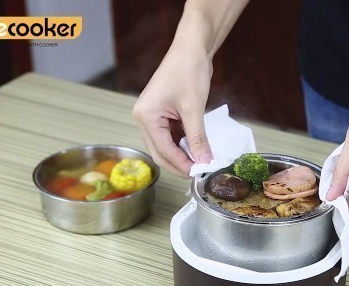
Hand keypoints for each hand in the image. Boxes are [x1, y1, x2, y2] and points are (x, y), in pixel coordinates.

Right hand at [133, 46, 212, 177]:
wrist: (191, 49)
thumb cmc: (189, 71)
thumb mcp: (194, 108)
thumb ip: (198, 138)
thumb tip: (204, 161)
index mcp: (145, 116)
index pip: (162, 150)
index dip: (181, 164)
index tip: (197, 174)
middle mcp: (144, 118)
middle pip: (160, 152)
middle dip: (179, 164)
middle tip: (199, 173)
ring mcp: (153, 117)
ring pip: (166, 146)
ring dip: (182, 155)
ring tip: (201, 162)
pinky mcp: (163, 115)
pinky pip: (172, 136)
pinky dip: (184, 144)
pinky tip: (198, 150)